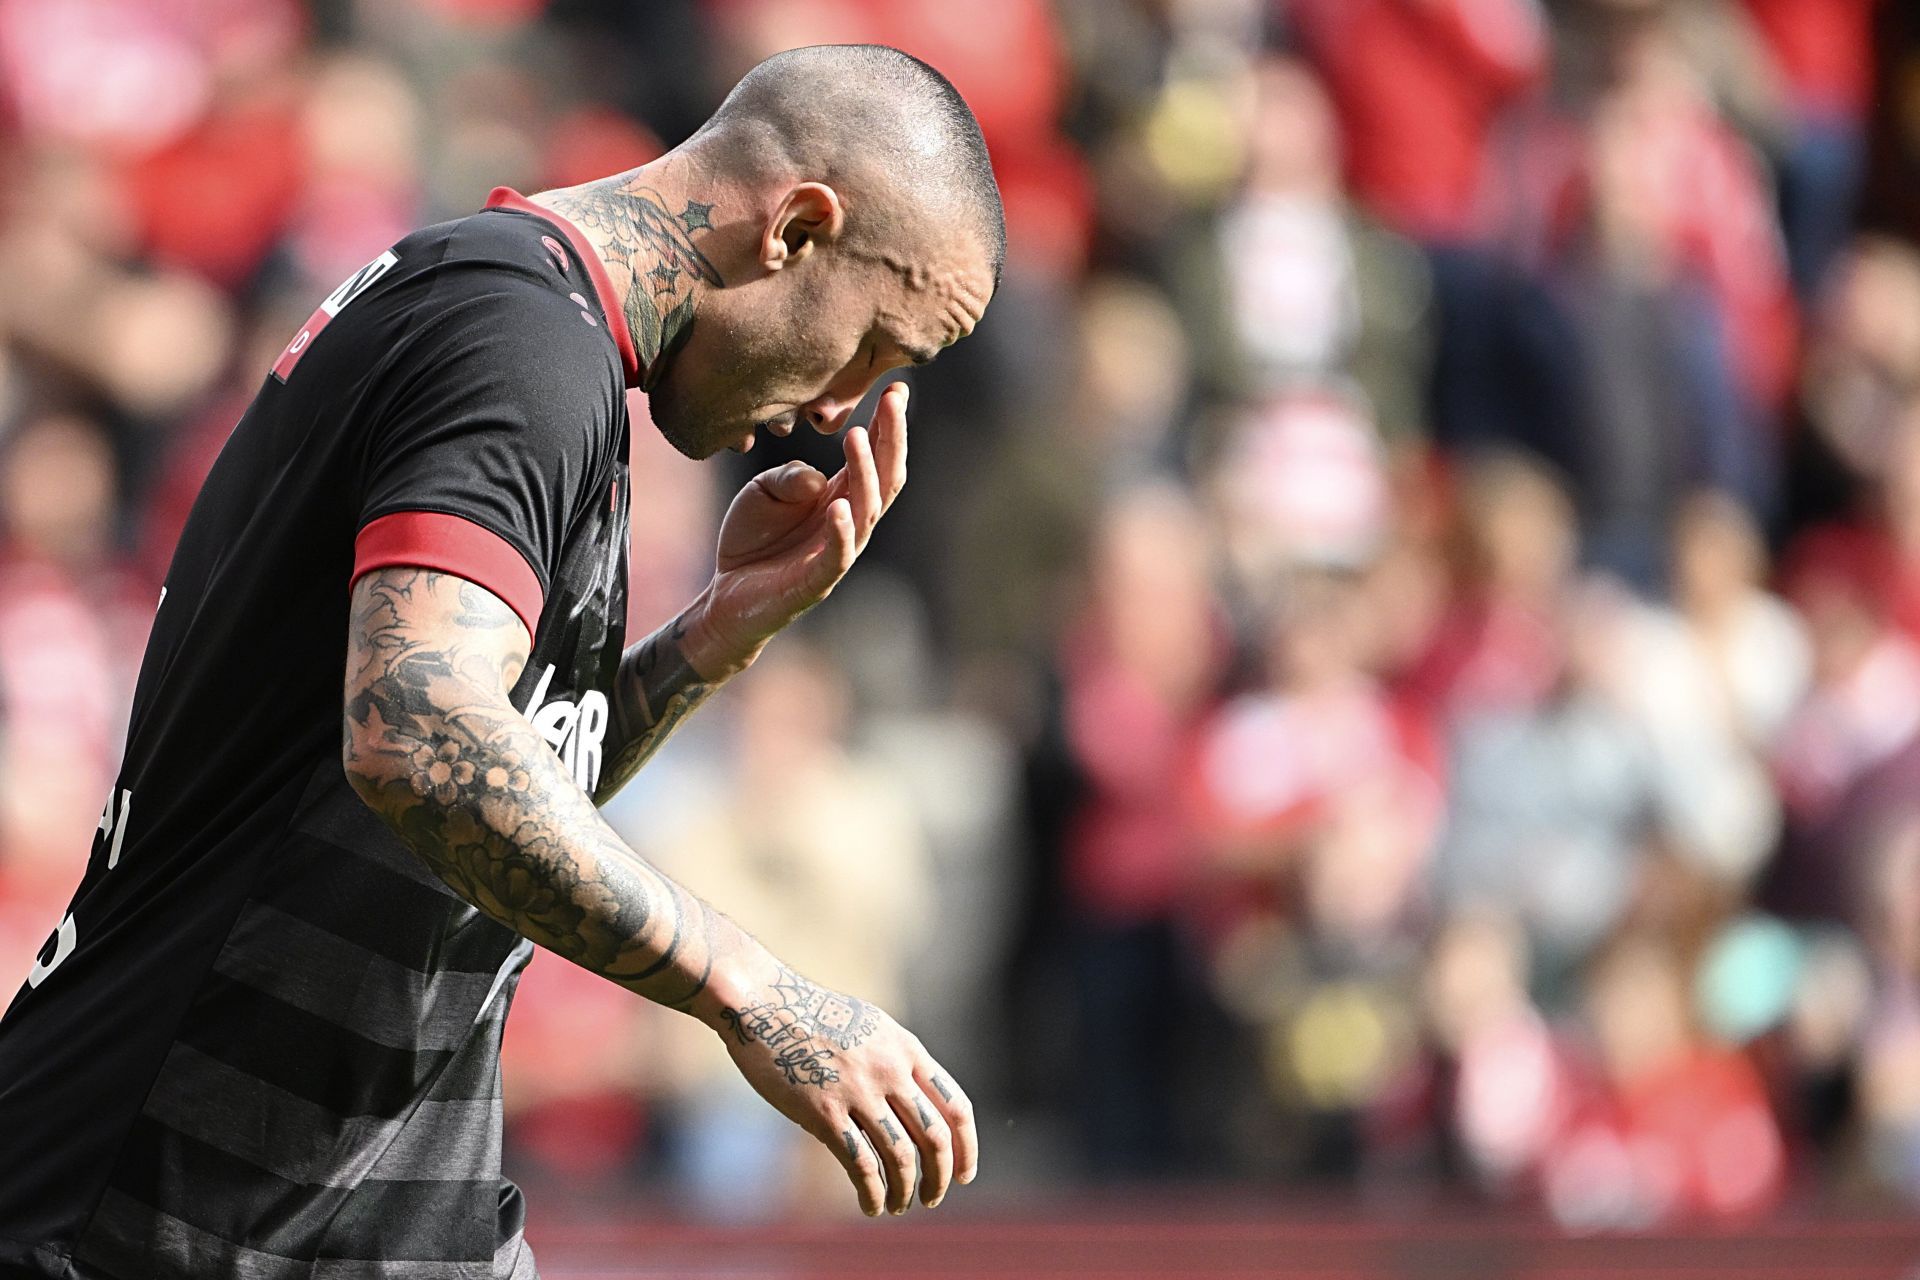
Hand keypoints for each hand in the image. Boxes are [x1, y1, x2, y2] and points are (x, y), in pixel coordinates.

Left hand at [681, 381, 908, 678]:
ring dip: (864, 473)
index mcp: (840, 496)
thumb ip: (791, 477)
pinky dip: (842, 532)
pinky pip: (837, 556)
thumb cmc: (752, 541)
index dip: (888, 426)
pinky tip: (840, 507)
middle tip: (892, 401)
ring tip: (857, 437)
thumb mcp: (764, 491)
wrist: (726, 595)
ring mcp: (836, 552)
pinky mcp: (815, 581)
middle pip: (883, 478)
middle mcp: (848, 522)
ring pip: (865, 510)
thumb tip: (817, 478)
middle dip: (891, 438)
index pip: (876, 458)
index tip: (896, 390)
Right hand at [708, 961, 977, 1215]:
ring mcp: (859, 1092)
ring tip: (899, 1205)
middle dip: (940, 1177)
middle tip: (933, 1198)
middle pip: (935, 1138)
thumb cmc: (813, 1015)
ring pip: (901, 1157)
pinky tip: (870, 1205)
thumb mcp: (871, 1026)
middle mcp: (890, 1070)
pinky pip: (861, 1164)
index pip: (955, 1106)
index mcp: (906, 1049)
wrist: (764, 1003)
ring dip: (906, 1191)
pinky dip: (872, 1192)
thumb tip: (912, 1102)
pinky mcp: (824, 1112)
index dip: (967, 1147)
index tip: (964, 1175)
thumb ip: (896, 1060)